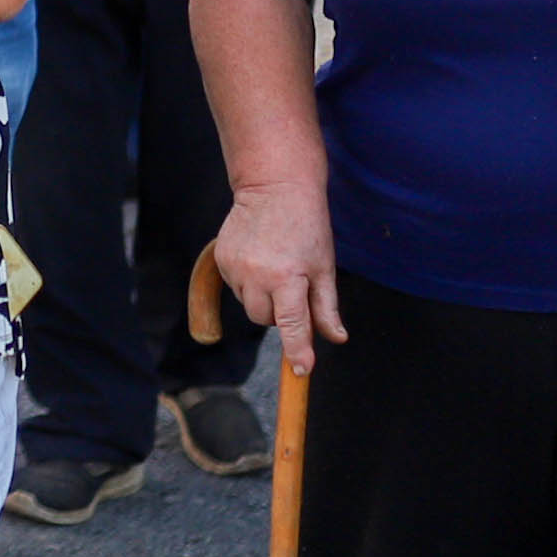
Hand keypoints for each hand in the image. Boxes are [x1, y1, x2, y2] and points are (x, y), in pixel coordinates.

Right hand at [213, 180, 346, 374]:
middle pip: (265, 320)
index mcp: (288, 277)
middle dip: (280, 314)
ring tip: (276, 267)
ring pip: (249, 305)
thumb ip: (327, 307)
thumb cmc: (307, 225)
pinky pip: (236, 288)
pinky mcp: (221, 260)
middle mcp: (256, 275)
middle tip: (294, 288)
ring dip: (263, 298)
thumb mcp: (324, 265)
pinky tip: (259, 259)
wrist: (274, 187)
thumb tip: (336, 338)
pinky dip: (249, 283)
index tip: (303, 369)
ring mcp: (234, 267)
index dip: (298, 350)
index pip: (292, 324)